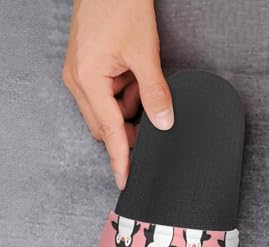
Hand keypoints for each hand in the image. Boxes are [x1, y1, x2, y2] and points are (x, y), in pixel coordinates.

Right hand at [62, 0, 173, 189]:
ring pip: (108, 111)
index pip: (110, 133)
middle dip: (129, 128)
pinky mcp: (87, 68)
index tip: (125, 181)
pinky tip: (134, 77)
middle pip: (106, 125)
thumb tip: (164, 124)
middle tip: (152, 122)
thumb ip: (155, 93)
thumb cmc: (120, 7)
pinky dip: (124, 93)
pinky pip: (107, 95)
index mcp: (88, 81)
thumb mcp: (144, 54)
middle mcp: (78, 81)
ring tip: (142, 83)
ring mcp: (80, 74)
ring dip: (128, 108)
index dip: (120, 160)